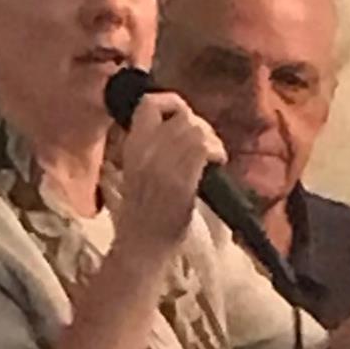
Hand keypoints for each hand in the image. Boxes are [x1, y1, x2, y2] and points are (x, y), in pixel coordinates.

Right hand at [115, 92, 226, 255]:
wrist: (141, 246)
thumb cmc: (144, 215)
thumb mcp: (139, 171)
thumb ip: (155, 147)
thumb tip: (184, 128)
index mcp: (132, 147)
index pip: (148, 103)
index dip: (171, 101)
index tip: (183, 115)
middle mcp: (145, 150)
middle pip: (182, 115)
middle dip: (200, 125)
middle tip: (206, 147)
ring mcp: (162, 165)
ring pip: (195, 129)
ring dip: (211, 140)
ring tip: (213, 157)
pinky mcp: (180, 181)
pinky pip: (203, 148)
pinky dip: (215, 151)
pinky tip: (217, 163)